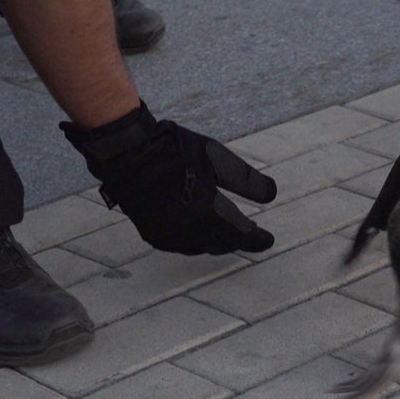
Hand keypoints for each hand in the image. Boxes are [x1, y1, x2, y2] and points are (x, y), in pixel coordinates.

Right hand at [61, 101, 275, 254]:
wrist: (126, 152)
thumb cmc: (174, 151)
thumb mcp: (218, 159)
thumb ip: (248, 181)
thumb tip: (273, 195)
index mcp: (207, 215)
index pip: (241, 235)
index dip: (257, 239)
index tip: (269, 240)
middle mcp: (188, 232)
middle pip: (222, 244)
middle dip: (239, 239)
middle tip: (252, 234)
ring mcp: (168, 236)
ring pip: (202, 247)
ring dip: (218, 241)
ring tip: (229, 232)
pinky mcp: (152, 235)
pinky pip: (182, 246)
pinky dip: (197, 241)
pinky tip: (201, 232)